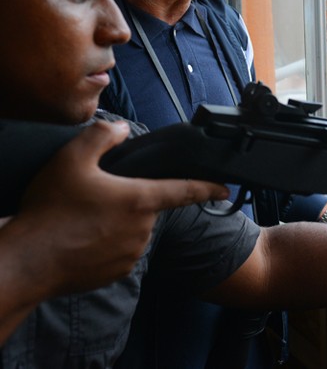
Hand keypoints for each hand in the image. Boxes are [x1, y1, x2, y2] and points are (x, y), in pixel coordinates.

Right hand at [9, 120, 229, 297]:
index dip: (208, 188)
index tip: (225, 188)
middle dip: (129, 200)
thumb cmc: (50, 211)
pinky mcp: (116, 273)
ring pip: (132, 230)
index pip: (185, 191)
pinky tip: (82, 239)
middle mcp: (142, 228)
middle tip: (95, 199)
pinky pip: (119, 252)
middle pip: (147, 207)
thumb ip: (102, 136)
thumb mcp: (72, 159)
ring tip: (83, 220)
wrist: (27, 261)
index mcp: (139, 199)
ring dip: (116, 223)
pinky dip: (106, 244)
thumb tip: (122, 129)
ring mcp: (131, 253)